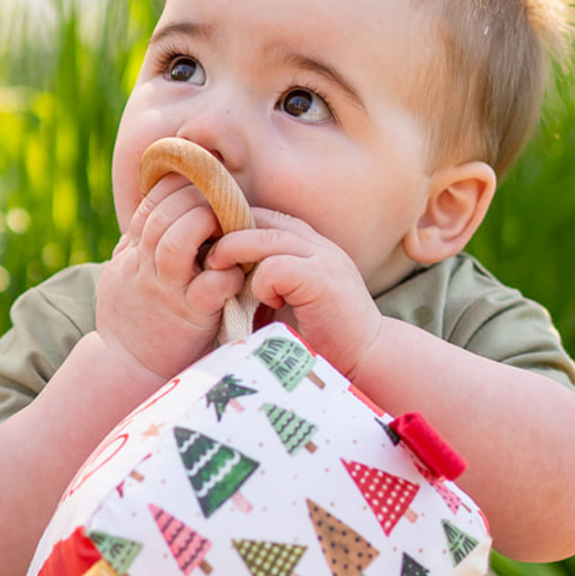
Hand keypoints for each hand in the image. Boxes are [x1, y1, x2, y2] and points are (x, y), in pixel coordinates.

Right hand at [95, 174, 248, 378]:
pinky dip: (226, 276)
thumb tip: (153, 212)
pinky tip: (236, 274)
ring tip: (226, 229)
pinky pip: (209, 287)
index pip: (151, 202)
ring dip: (205, 227)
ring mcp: (166, 290)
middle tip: (222, 201)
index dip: (178, 185)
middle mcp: (145, 265)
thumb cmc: (132, 318)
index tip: (201, 184)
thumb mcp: (123, 273)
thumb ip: (137, 244)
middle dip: (196, 197)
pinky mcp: (189, 316)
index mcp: (133, 251)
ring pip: (177, 242)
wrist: (125, 367)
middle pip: (163, 214)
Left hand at [208, 209, 383, 375]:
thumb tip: (220, 272)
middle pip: (262, 219)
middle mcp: (319, 246)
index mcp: (311, 246)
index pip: (265, 216)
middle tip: (206, 257)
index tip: (210, 248)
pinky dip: (261, 283)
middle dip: (227, 234)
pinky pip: (276, 266)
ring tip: (220, 272)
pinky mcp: (323, 282)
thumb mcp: (289, 300)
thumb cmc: (324, 336)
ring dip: (235, 253)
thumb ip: (265, 280)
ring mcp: (324, 260)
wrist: (368, 359)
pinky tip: (267, 301)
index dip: (234, 226)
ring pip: (265, 236)